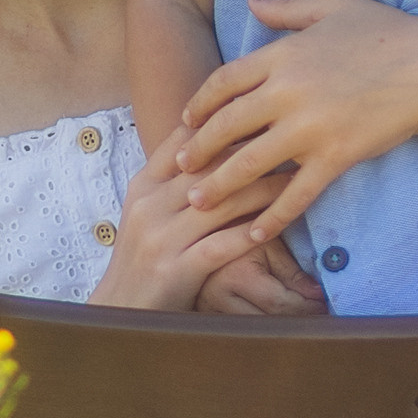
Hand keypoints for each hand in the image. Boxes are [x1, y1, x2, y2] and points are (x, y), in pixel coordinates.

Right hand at [91, 135, 306, 312]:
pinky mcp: (175, 269)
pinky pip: (221, 244)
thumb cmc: (147, 256)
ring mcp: (160, 237)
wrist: (122, 308)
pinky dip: (250, 232)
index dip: (225, 120)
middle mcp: (149, 205)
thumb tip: (219, 144)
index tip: (263, 109)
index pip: (185, 139)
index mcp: (143, 185)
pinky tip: (277, 225)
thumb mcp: (150, 212)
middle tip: (290, 136)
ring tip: (295, 177)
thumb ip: (177, 182)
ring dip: (263, 189)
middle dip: (253, 149)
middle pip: (207, 165)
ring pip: (220, 202)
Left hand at [175, 0, 417, 238]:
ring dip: (219, 186)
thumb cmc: (388, 31)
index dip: (201, 104)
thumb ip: (287, 8)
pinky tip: (253, 233)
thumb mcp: (334, 6)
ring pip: (249, 163)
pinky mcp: (335, 157)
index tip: (187, 121)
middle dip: (197, 148)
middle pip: (226, 125)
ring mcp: (309, 128)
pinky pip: (295, 193)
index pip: (224, 82)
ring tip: (198, 203)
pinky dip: (271, 216)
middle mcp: (287, 92)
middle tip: (179, 167)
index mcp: (282, 55)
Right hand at [196, 236, 325, 316]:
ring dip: (279, 328)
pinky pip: (236, 329)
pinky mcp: (202, 315)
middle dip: (297, 320)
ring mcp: (206, 310)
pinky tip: (275, 320)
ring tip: (301, 318)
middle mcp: (216, 297)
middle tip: (320, 315)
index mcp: (236, 275)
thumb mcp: (269, 244)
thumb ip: (292, 272)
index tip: (325, 305)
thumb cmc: (241, 229)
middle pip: (267, 323)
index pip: (280, 304)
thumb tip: (317, 296)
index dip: (307, 307)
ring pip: (252, 331)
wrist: (202, 227)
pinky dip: (258, 327)